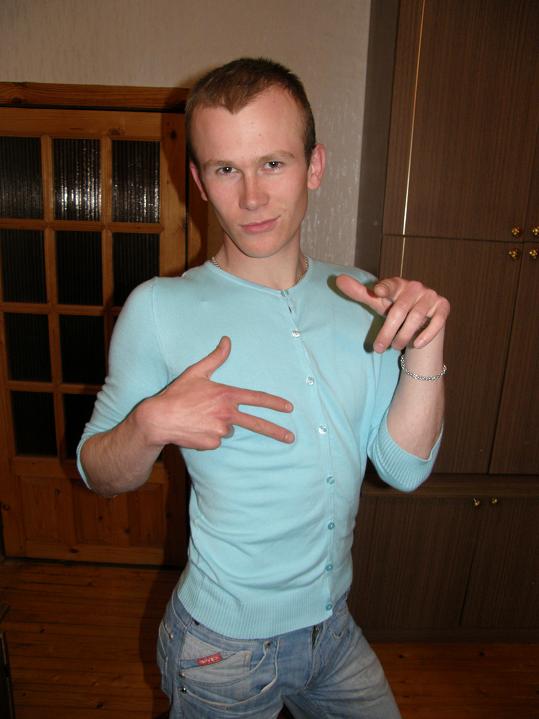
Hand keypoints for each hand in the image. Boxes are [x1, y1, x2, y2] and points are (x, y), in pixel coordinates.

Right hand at [136, 336, 293, 449]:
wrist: (159, 418)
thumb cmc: (178, 394)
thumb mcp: (196, 372)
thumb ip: (216, 357)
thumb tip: (227, 340)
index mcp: (226, 395)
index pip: (257, 399)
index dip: (275, 403)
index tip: (289, 408)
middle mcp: (227, 414)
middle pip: (257, 424)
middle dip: (276, 432)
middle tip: (291, 438)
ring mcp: (220, 431)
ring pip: (228, 429)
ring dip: (219, 425)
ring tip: (199, 417)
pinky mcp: (212, 444)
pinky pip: (216, 439)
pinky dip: (209, 434)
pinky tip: (195, 427)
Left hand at [336, 275, 449, 352]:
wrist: (421, 321)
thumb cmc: (395, 310)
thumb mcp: (377, 303)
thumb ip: (360, 293)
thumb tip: (338, 280)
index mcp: (398, 284)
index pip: (390, 284)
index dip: (385, 288)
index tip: (377, 292)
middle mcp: (416, 288)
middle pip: (400, 309)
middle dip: (387, 331)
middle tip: (378, 349)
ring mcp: (431, 297)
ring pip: (416, 318)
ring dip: (403, 336)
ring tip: (394, 347)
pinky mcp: (443, 307)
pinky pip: (437, 322)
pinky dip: (427, 335)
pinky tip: (416, 345)